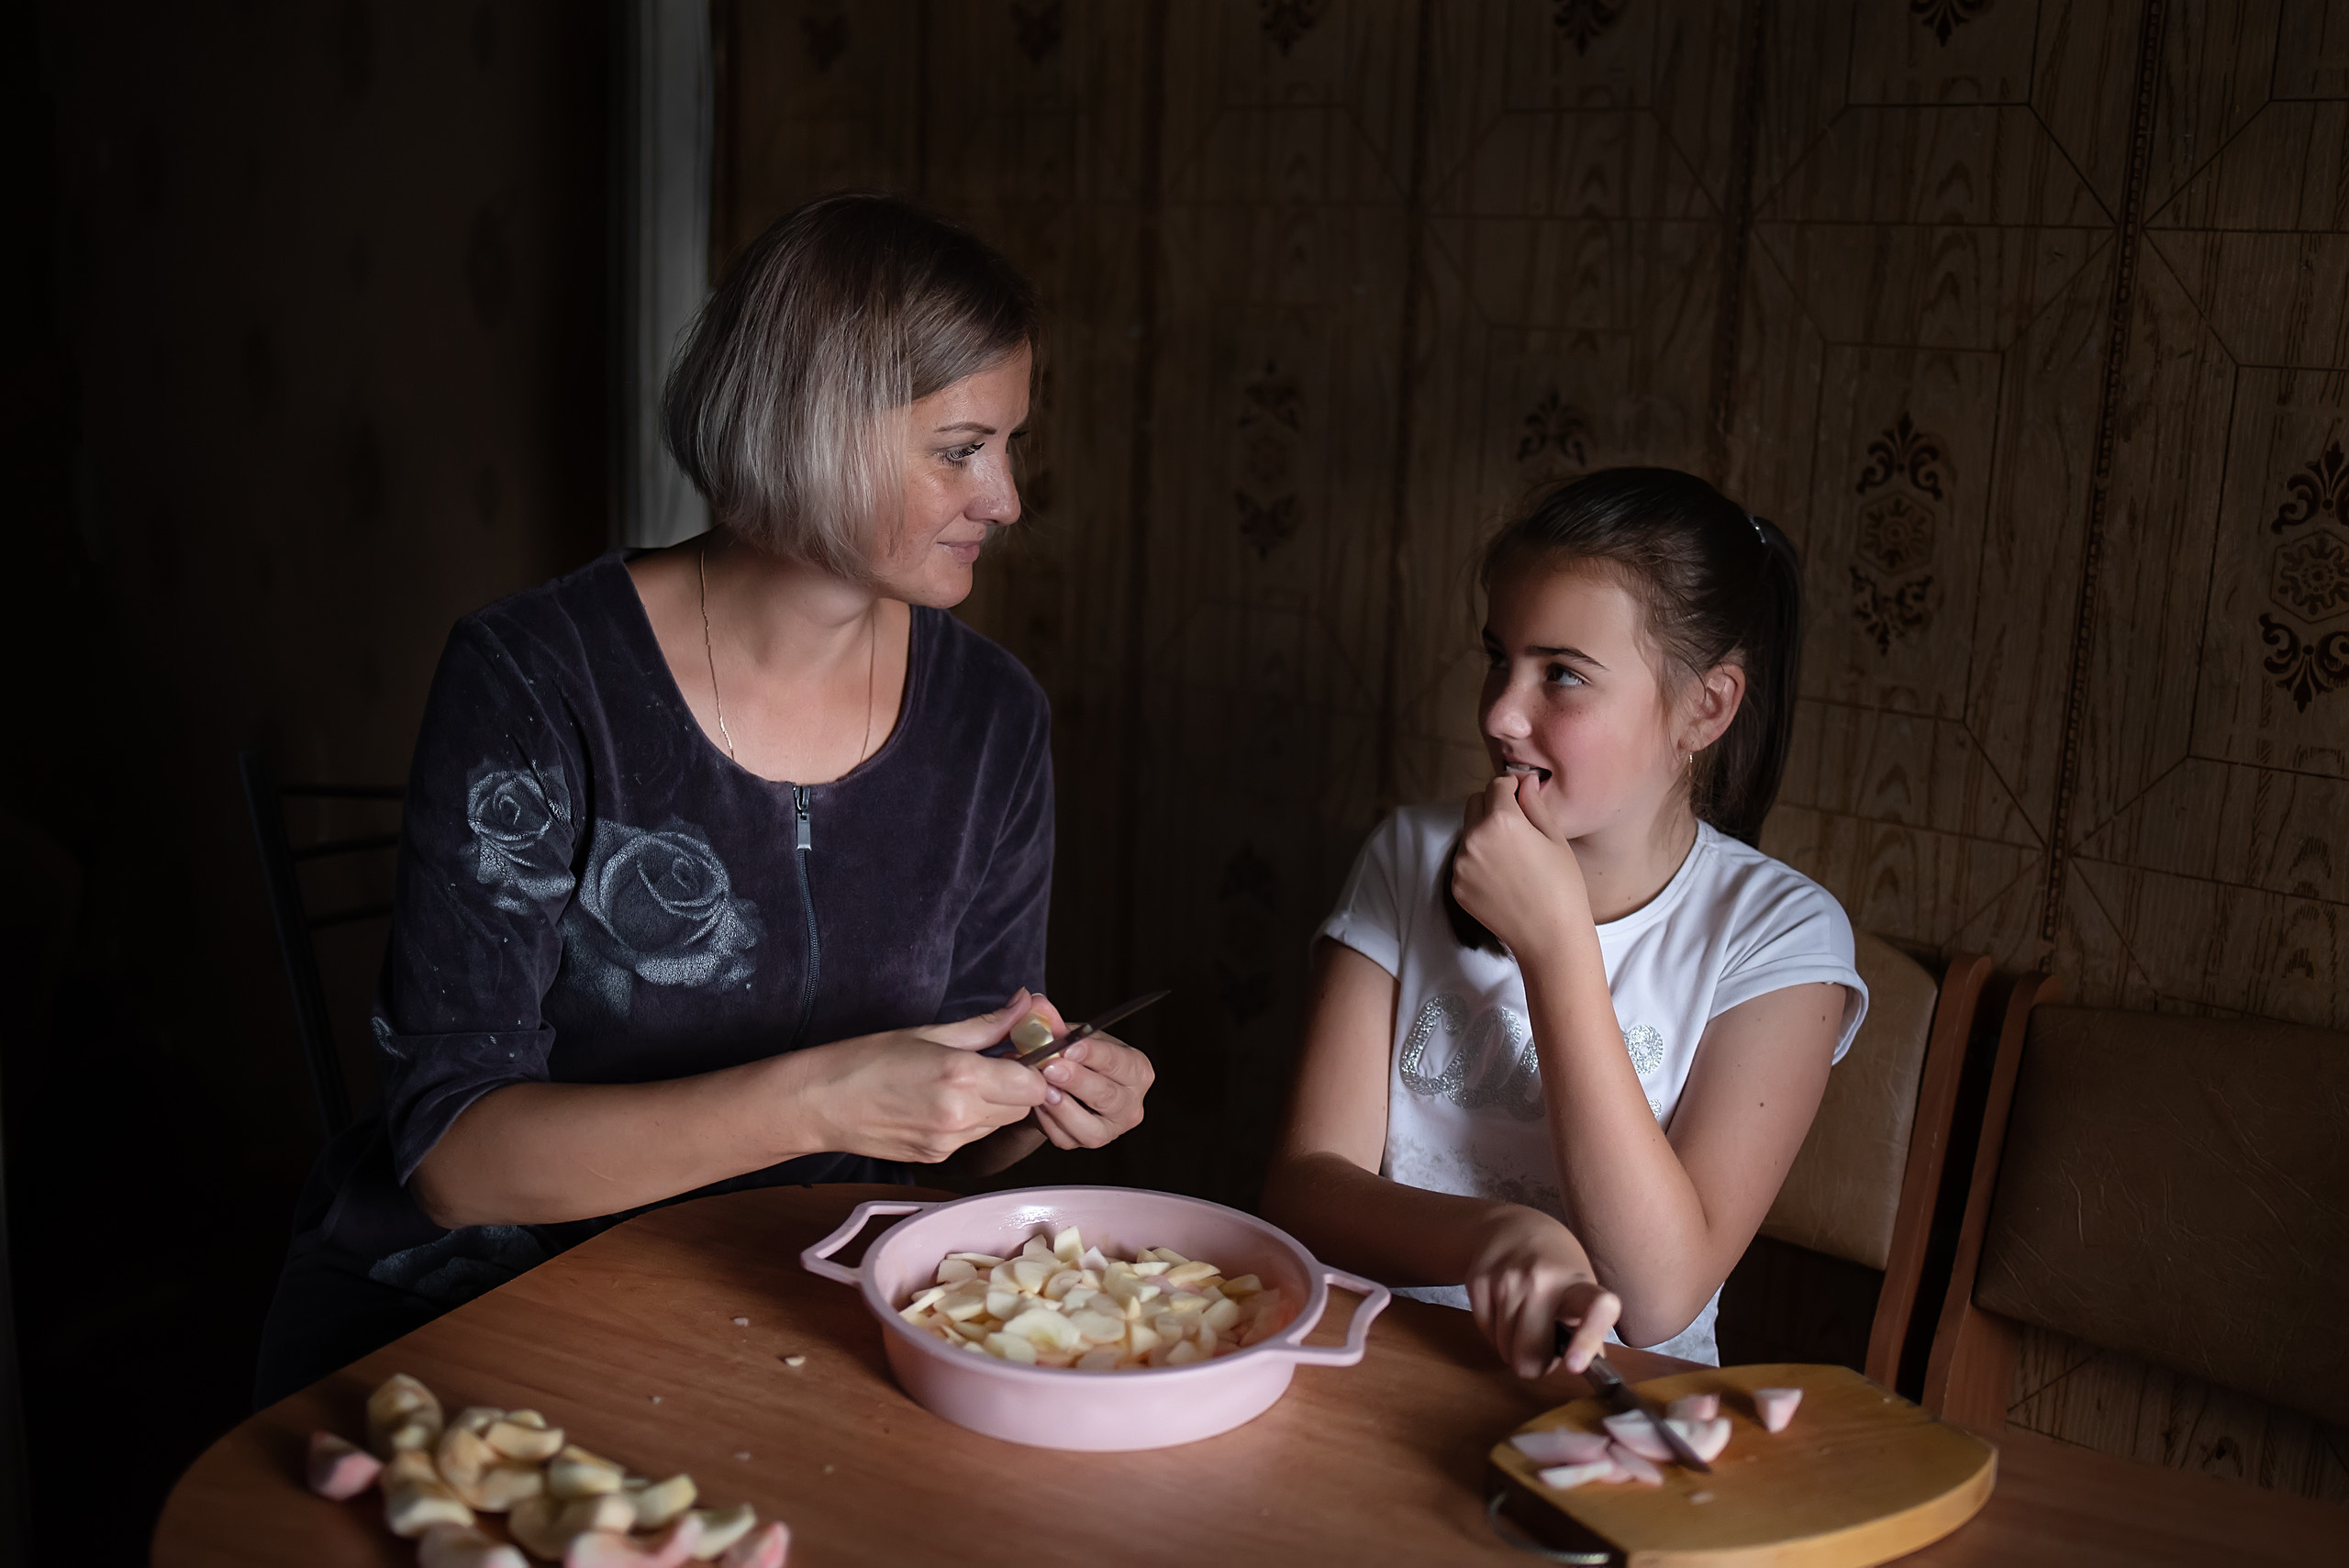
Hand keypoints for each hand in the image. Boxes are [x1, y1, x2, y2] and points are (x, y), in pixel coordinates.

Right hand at [800, 991, 1055, 1163]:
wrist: (819, 1103)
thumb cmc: (866, 1059)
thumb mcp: (928, 1032)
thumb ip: (987, 1024)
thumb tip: (1027, 1004)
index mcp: (962, 1077)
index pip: (1033, 1084)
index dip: (1034, 1069)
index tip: (1024, 1053)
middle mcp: (961, 1115)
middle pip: (1022, 1107)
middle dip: (1017, 1084)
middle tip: (995, 1061)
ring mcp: (949, 1142)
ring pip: (999, 1124)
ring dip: (995, 1103)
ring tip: (962, 1080)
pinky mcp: (937, 1157)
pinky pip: (974, 1137)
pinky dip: (971, 1120)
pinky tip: (942, 1101)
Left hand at [1025, 999, 1153, 1149]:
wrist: (1064, 1086)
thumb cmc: (1075, 1058)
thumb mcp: (1068, 1036)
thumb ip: (1053, 1022)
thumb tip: (1036, 1003)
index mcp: (1136, 1070)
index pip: (1118, 1062)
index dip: (1093, 1055)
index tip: (1069, 1048)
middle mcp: (1131, 1104)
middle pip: (1107, 1095)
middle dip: (1076, 1081)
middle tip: (1049, 1068)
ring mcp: (1111, 1129)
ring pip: (1090, 1127)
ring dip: (1062, 1107)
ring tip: (1041, 1089)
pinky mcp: (1088, 1143)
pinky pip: (1067, 1138)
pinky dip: (1049, 1122)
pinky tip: (1035, 1104)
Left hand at [1451, 774, 1590, 962]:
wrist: (1549, 937)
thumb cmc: (1562, 887)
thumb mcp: (1555, 838)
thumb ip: (1534, 804)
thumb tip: (1525, 780)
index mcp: (1501, 821)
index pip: (1496, 785)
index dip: (1511, 786)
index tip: (1522, 793)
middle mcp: (1474, 839)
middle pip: (1475, 803)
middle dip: (1493, 805)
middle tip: (1518, 824)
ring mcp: (1461, 864)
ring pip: (1468, 832)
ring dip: (1484, 833)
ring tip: (1513, 856)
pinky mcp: (1456, 885)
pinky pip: (1464, 860)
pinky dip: (1479, 860)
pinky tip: (1503, 877)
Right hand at [1466, 1205, 1621, 1378]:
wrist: (1513, 1228)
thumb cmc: (1556, 1269)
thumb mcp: (1582, 1291)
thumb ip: (1588, 1331)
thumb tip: (1593, 1370)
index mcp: (1579, 1285)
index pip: (1594, 1309)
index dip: (1586, 1340)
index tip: (1574, 1365)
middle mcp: (1542, 1279)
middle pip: (1529, 1354)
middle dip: (1535, 1363)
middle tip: (1543, 1345)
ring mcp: (1506, 1279)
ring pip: (1505, 1350)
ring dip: (1514, 1347)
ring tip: (1523, 1322)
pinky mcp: (1479, 1280)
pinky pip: (1486, 1335)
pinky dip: (1496, 1333)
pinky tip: (1504, 1311)